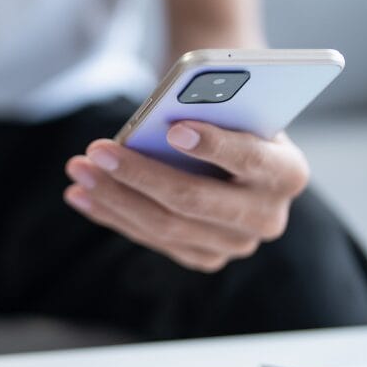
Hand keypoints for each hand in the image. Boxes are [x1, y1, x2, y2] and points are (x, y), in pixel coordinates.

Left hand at [64, 121, 309, 272]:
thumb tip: (159, 116)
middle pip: (194, 200)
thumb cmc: (232, 119)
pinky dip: (112, 214)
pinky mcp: (205, 257)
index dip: (214, 145)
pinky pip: (152, 238)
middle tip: (97, 150)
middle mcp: (268, 217)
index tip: (173, 129)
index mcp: (287, 171)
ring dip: (113, 197)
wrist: (240, 152)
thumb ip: (208, 111)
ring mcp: (236, 244)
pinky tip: (81, 194)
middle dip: (140, 174)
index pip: (250, 159)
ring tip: (79, 169)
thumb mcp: (231, 110)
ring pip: (165, 225)